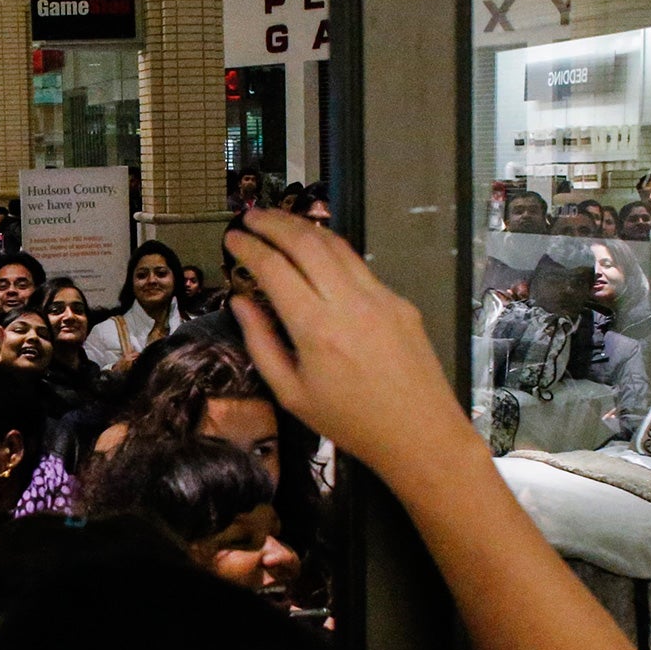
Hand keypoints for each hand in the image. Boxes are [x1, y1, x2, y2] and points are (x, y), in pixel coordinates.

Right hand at [224, 206, 464, 479]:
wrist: (419, 433)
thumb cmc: (348, 422)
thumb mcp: (291, 394)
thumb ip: (261, 343)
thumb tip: (239, 302)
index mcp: (316, 329)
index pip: (274, 269)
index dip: (248, 247)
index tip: (231, 237)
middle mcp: (349, 303)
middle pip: (306, 242)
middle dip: (273, 223)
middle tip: (249, 216)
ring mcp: (379, 296)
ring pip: (336, 245)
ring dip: (303, 228)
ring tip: (278, 222)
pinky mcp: (399, 300)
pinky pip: (358, 266)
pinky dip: (331, 251)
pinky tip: (316, 254)